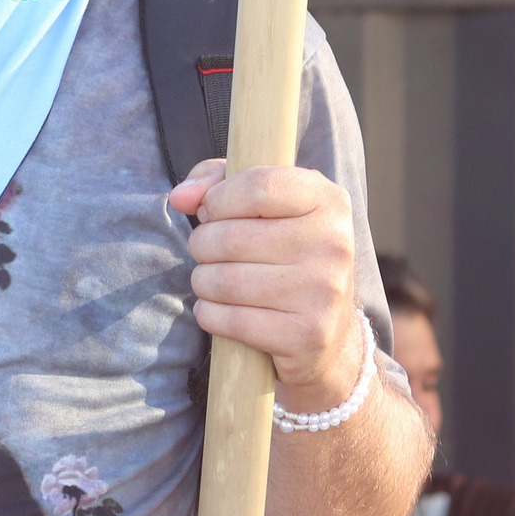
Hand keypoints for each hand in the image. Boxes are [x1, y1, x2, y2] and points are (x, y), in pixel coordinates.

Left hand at [169, 158, 364, 417]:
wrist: (327, 328)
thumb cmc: (283, 250)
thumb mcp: (261, 202)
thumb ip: (215, 181)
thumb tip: (180, 197)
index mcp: (328, 200)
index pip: (257, 185)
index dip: (218, 199)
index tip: (213, 211)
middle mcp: (333, 243)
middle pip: (229, 238)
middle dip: (202, 245)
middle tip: (210, 253)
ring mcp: (324, 291)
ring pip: (223, 281)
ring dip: (203, 281)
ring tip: (216, 280)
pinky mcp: (308, 334)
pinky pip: (230, 320)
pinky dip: (210, 314)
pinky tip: (221, 309)